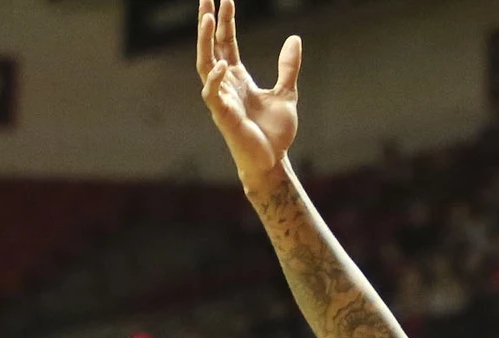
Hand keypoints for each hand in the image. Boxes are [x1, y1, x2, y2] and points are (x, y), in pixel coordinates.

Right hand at [197, 0, 300, 187]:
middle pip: (211, 47)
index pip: (227, 43)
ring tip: (208, 18)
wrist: (273, 161)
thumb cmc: (275, 132)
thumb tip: (294, 38)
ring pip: (205, 63)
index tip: (226, 0)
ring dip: (205, 41)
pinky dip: (215, 79)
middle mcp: (225, 84)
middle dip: (207, 23)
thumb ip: (287, 66)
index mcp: (238, 77)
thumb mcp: (286, 93)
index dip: (226, 22)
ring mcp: (221, 98)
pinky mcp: (223, 115)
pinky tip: (221, 64)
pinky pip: (212, 93)